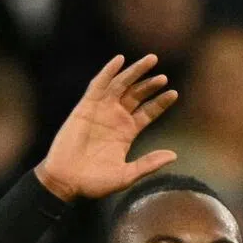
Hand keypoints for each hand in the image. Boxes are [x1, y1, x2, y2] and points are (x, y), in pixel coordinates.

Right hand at [35, 54, 178, 202]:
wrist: (68, 181)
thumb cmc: (96, 182)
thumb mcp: (127, 175)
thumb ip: (149, 164)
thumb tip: (174, 155)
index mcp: (127, 133)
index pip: (148, 112)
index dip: (160, 103)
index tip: (174, 94)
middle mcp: (116, 118)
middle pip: (137, 95)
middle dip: (150, 84)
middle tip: (164, 76)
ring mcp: (101, 111)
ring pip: (121, 85)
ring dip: (135, 72)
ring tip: (151, 60)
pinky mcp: (85, 107)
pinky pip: (98, 84)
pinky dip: (109, 71)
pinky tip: (120, 60)